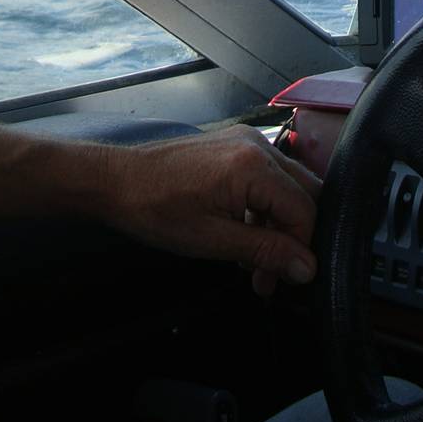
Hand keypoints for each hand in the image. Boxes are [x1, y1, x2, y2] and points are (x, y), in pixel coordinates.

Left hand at [102, 126, 322, 295]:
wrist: (116, 181)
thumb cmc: (155, 209)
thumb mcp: (213, 239)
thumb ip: (266, 251)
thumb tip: (306, 268)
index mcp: (254, 165)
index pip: (305, 210)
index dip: (302, 249)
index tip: (289, 280)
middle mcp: (256, 145)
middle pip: (304, 194)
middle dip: (294, 239)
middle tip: (275, 275)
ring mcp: (245, 141)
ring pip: (287, 187)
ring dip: (278, 227)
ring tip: (256, 265)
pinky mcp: (234, 146)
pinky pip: (266, 177)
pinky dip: (263, 208)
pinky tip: (245, 237)